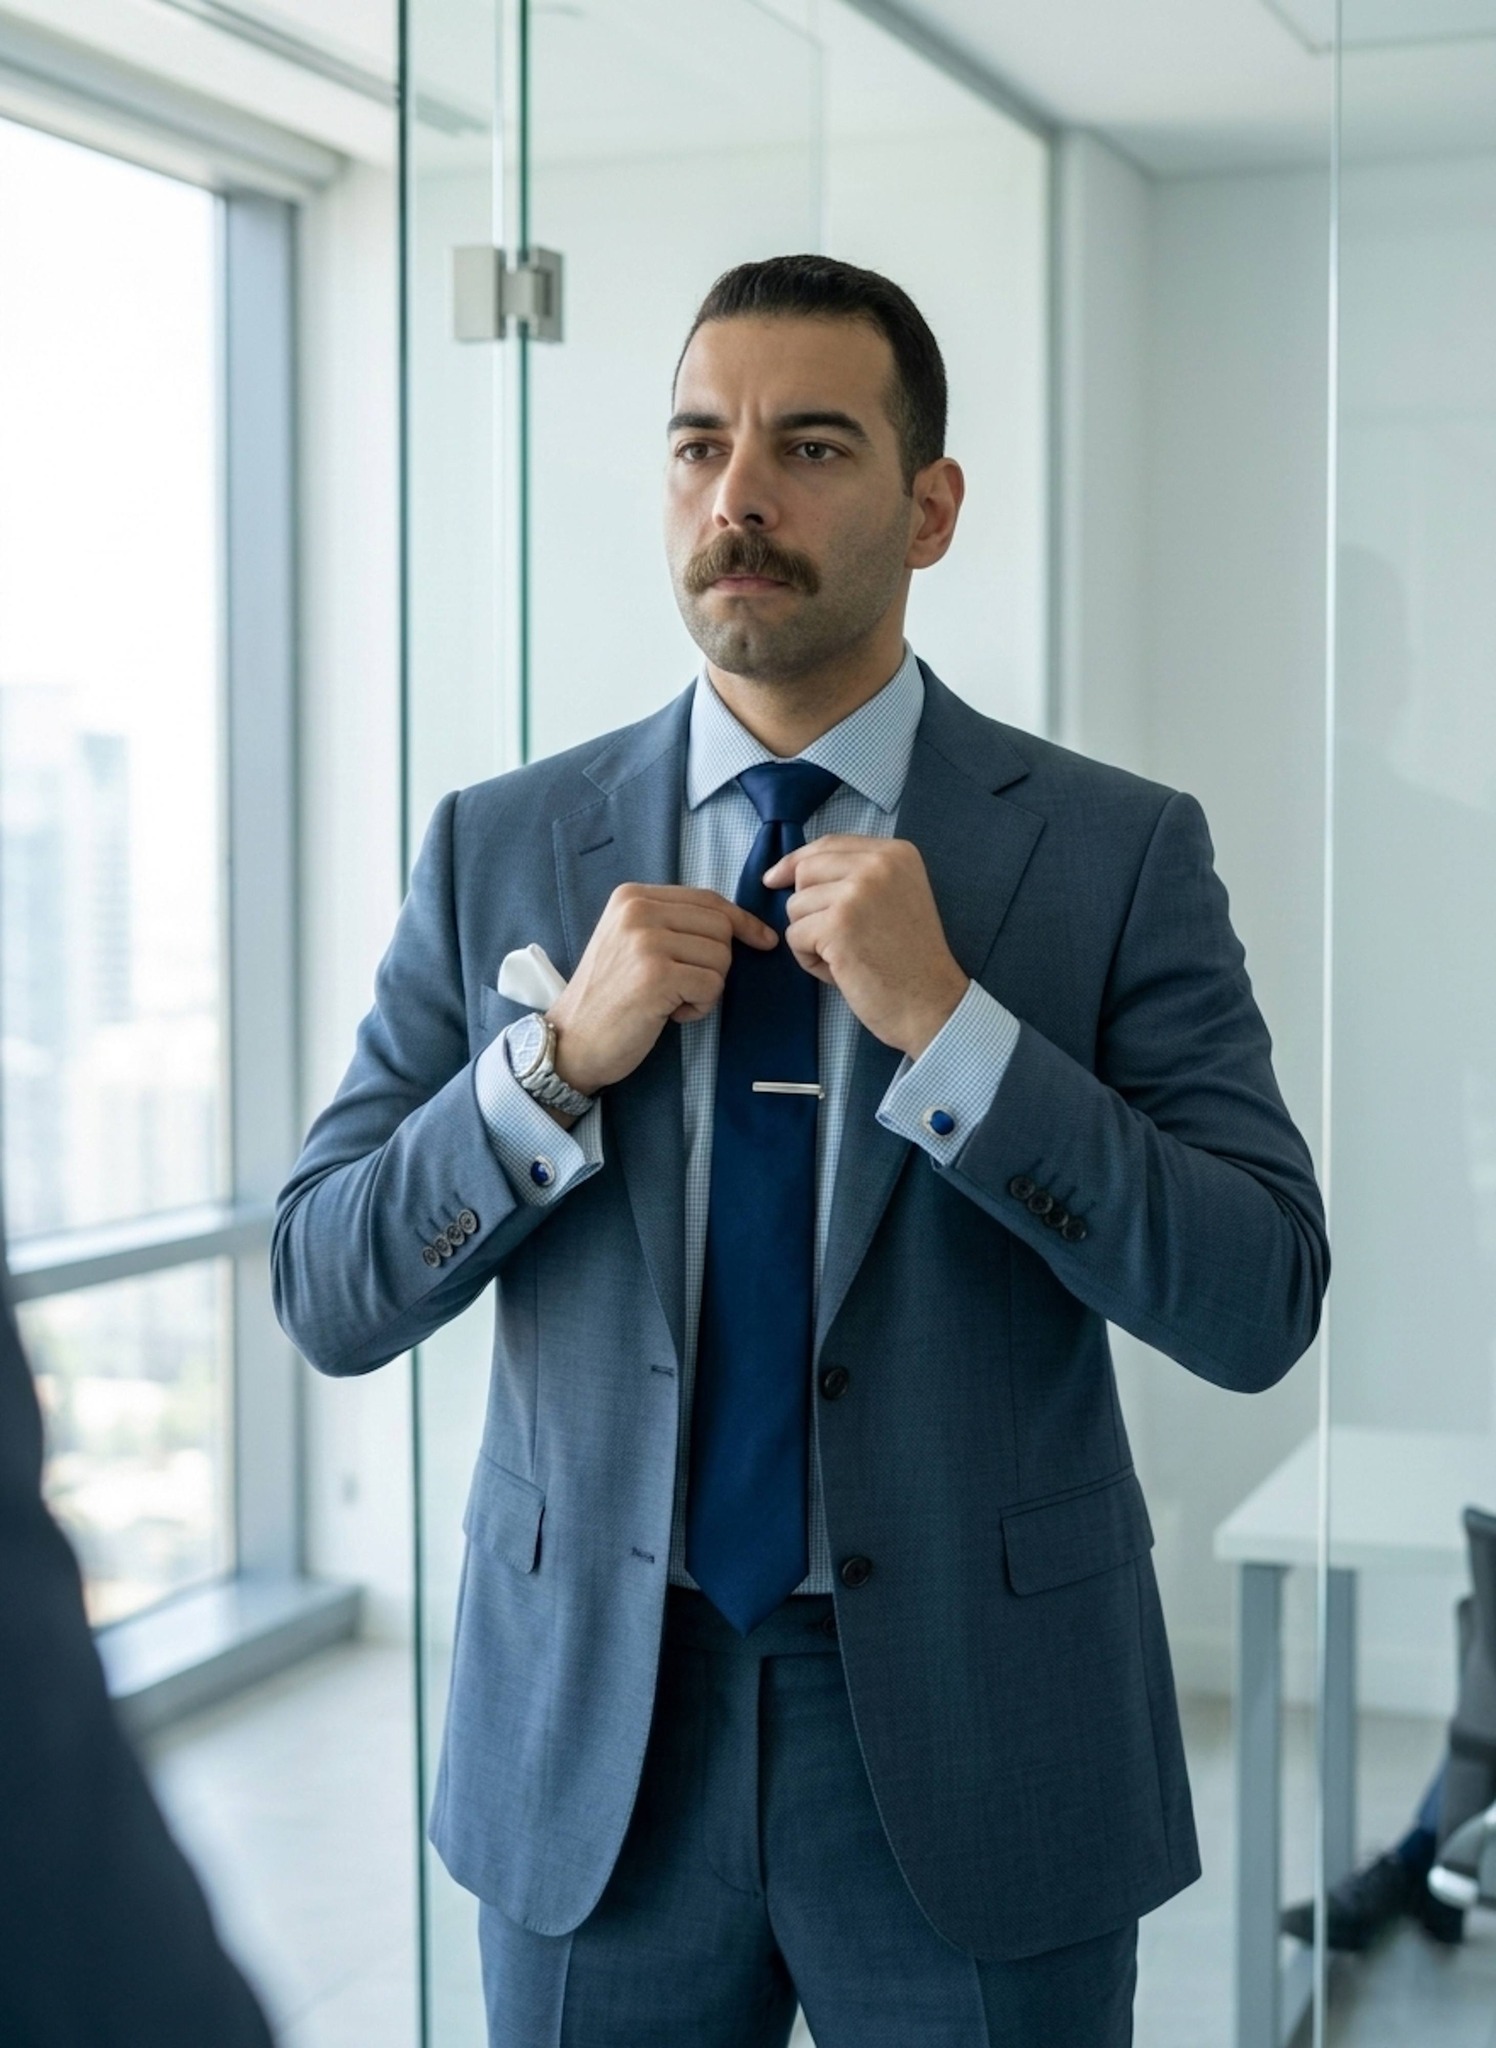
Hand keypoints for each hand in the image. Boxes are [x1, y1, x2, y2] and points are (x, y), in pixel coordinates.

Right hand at [546, 885, 775, 1095]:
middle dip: (716, 962)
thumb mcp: (633, 943)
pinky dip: (700, 1007)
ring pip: (721, 957)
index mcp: (632, 896)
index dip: (741, 920)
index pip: (707, 899)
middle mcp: (637, 911)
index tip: (762, 939)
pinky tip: (668, 1014)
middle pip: (720, 926)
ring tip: (670, 1001)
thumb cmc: (609, 997)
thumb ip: (673, 924)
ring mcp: (645, 941)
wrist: (572, 1041)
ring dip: (707, 988)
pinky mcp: (656, 975)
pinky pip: (713, 985)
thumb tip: (742, 925)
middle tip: (682, 986)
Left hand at [763, 835, 968, 1057]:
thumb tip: (789, 870)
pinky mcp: (837, 924)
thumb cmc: (910, 959)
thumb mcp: (895, 898)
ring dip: (810, 937)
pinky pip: (795, 935)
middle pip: (806, 871)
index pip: (828, 844)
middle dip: (807, 907)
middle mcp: (878, 864)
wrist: (931, 1003)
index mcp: (895, 853)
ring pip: (796, 906)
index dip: (797, 862)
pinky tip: (840, 971)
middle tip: (836, 938)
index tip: (775, 879)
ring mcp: (857, 892)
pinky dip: (809, 960)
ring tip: (846, 957)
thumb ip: (856, 876)